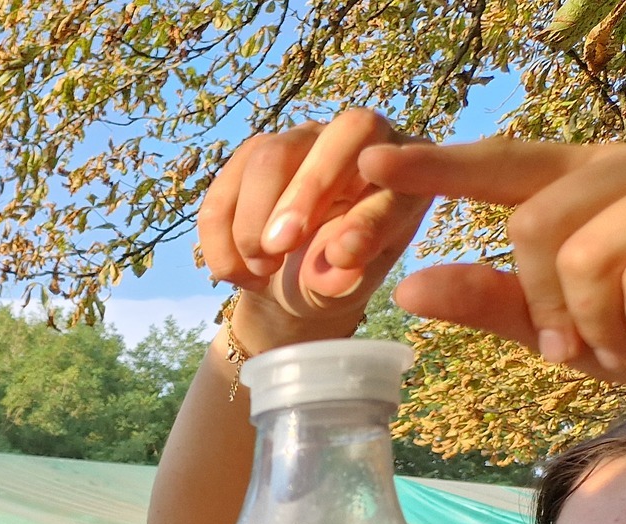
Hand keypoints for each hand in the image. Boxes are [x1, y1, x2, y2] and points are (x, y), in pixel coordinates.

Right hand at [198, 109, 432, 351]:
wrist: (289, 281)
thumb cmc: (336, 275)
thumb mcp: (351, 283)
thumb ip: (349, 273)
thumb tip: (340, 262)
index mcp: (405, 168)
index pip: (396, 170)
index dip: (368, 210)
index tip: (345, 253)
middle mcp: (359, 139)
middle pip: (339, 136)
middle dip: (304, 194)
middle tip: (278, 248)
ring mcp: (302, 140)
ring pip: (269, 158)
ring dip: (254, 223)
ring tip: (261, 270)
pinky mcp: (252, 156)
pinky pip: (224, 189)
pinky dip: (220, 239)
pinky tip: (235, 271)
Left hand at [360, 138, 625, 381]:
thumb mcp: (562, 323)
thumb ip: (492, 301)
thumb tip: (409, 289)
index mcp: (586, 181)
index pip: (504, 165)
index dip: (439, 165)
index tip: (372, 161)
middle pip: (534, 224)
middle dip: (542, 303)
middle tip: (572, 346)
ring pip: (581, 253)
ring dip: (592, 321)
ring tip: (624, 344)